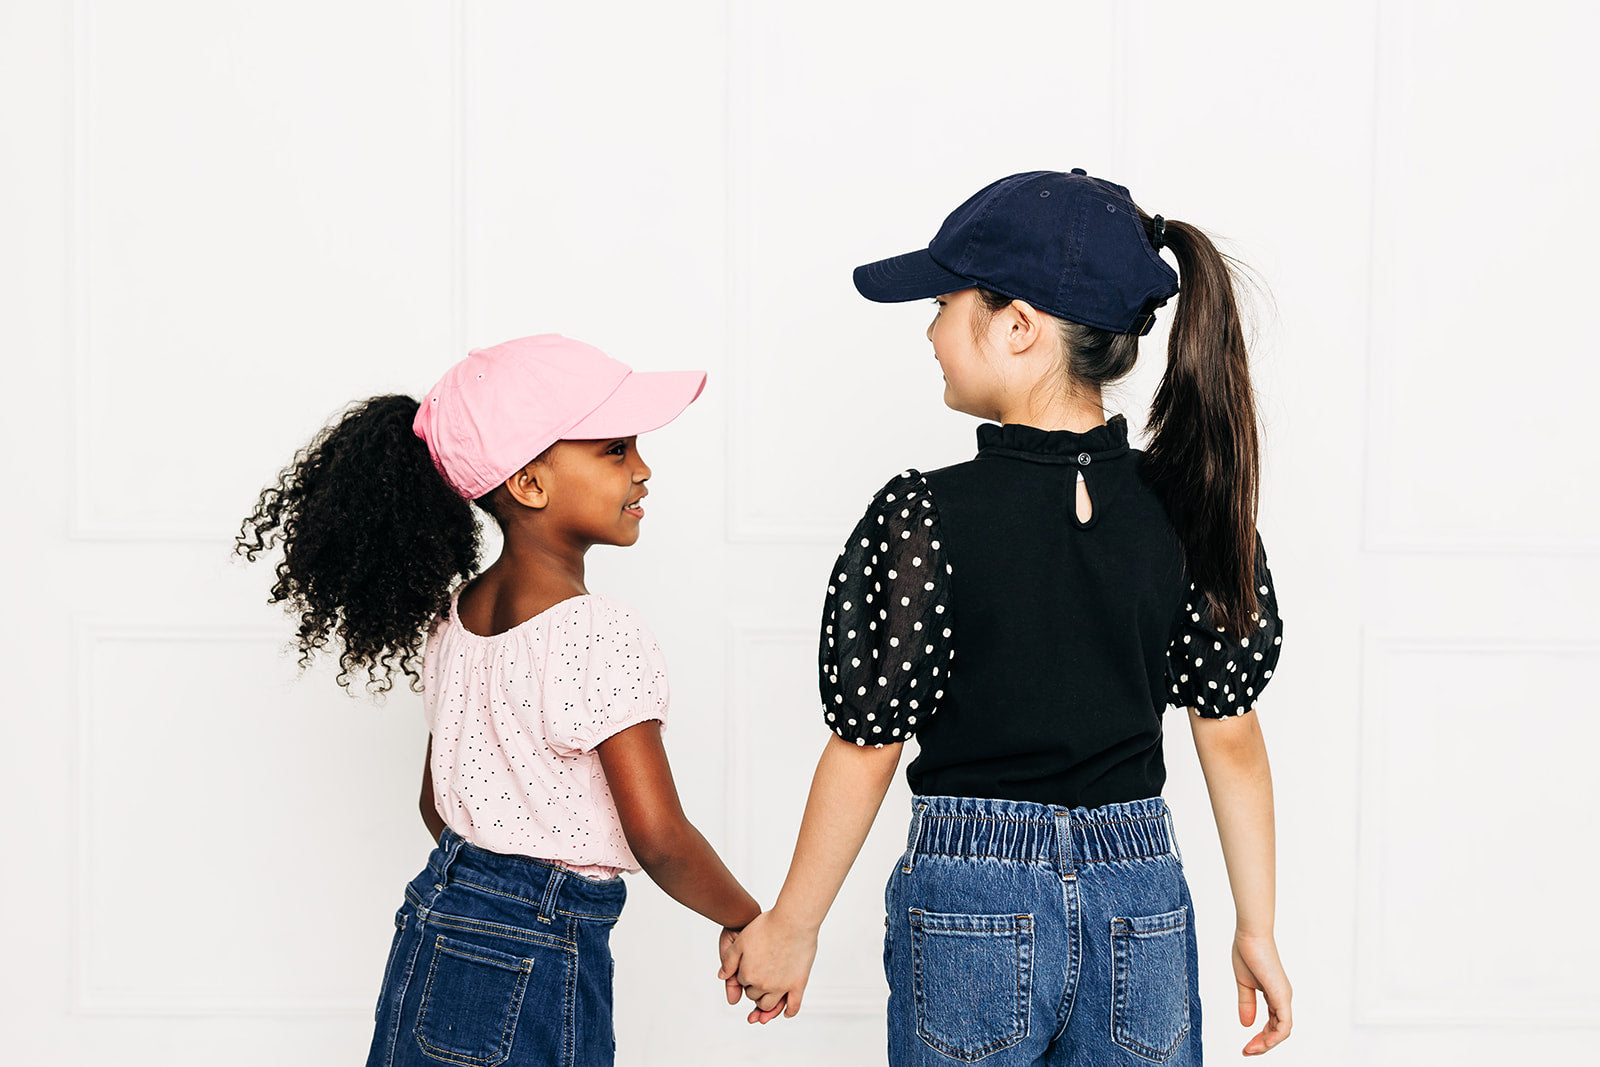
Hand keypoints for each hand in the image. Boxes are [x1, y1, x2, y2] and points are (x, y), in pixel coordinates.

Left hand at [718, 908, 817, 1023]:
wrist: (793, 919)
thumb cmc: (767, 926)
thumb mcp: (741, 941)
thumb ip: (729, 961)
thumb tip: (722, 977)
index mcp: (748, 974)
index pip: (742, 983)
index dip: (745, 973)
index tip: (752, 962)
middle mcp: (763, 984)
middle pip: (754, 996)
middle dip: (754, 987)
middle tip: (761, 971)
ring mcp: (782, 986)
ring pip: (770, 1005)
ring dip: (766, 1002)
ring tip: (769, 990)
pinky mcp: (798, 984)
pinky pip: (793, 1006)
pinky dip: (787, 1012)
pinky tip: (785, 1012)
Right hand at [1233, 931, 1291, 1054]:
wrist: (1250, 935)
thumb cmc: (1247, 952)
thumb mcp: (1244, 984)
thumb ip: (1246, 1004)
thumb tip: (1247, 1025)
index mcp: (1274, 994)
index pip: (1272, 1023)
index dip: (1260, 1037)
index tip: (1245, 1046)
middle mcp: (1282, 997)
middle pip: (1278, 1030)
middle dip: (1262, 1044)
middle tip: (1247, 1052)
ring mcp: (1284, 997)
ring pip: (1282, 1030)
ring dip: (1267, 1044)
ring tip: (1251, 1050)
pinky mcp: (1281, 995)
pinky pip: (1284, 1024)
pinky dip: (1275, 1036)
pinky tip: (1264, 1043)